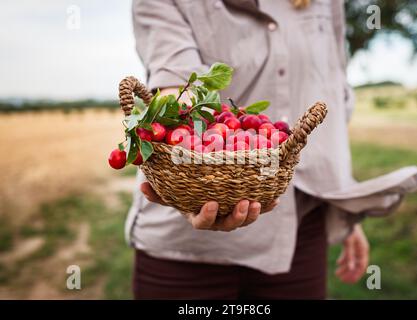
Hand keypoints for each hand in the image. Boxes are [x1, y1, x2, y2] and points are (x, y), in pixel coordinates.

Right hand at [140, 182, 279, 230]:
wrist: (200, 192)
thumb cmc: (182, 191)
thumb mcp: (170, 192)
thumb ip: (157, 192)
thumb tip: (142, 185)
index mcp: (197, 216)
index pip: (202, 222)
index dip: (207, 215)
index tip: (212, 203)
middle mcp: (216, 219)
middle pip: (228, 225)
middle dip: (237, 217)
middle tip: (245, 204)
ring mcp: (231, 214)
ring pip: (243, 219)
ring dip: (252, 213)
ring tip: (258, 202)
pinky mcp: (243, 207)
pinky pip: (256, 209)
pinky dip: (265, 206)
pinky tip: (274, 200)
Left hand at [335, 224, 369, 283]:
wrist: (345, 215)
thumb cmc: (348, 228)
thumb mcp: (348, 242)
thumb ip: (349, 254)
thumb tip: (351, 267)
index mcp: (363, 249)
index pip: (361, 265)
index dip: (355, 274)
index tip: (347, 281)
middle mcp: (361, 248)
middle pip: (357, 264)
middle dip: (349, 273)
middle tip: (340, 279)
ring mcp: (356, 245)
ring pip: (352, 260)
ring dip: (345, 268)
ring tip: (337, 274)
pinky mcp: (350, 242)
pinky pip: (348, 254)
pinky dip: (344, 260)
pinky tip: (338, 263)